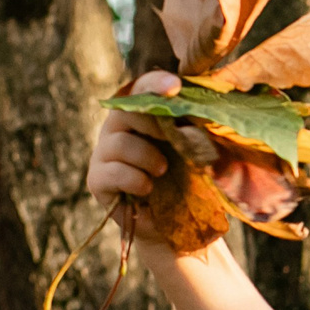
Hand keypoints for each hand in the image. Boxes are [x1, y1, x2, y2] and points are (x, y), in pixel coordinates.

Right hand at [86, 70, 182, 226]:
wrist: (172, 225)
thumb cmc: (184, 183)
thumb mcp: (192, 154)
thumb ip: (194, 132)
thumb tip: (212, 115)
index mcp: (140, 117)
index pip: (141, 90)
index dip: (154, 84)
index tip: (174, 86)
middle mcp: (116, 130)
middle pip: (125, 111)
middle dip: (152, 124)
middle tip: (173, 139)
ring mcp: (104, 154)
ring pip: (119, 143)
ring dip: (147, 157)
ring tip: (163, 170)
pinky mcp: (97, 179)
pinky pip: (113, 171)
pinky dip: (136, 179)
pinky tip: (148, 189)